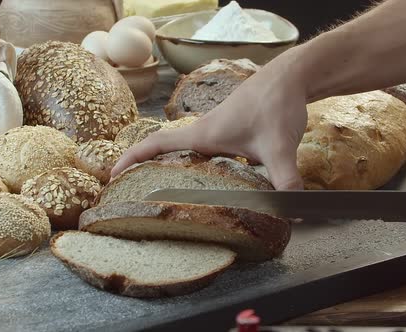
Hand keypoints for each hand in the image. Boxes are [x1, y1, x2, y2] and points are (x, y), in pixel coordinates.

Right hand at [111, 49, 308, 189]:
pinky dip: (198, 166)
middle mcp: (205, 132)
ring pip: (186, 152)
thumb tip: (292, 212)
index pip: (156, 145)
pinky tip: (208, 183)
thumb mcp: (279, 146)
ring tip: (160, 193)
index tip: (112, 176)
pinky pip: (205, 152)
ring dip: (170, 168)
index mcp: (203, 134)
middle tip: (130, 194)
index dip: (132, 159)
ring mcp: (217, 131)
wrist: (291, 76)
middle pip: (164, 151)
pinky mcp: (232, 132)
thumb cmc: (277, 104)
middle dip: (144, 169)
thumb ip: (284, 180)